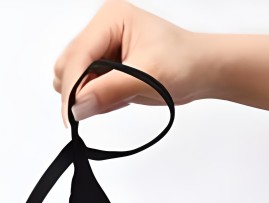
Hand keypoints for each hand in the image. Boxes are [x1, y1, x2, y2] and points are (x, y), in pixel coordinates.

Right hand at [52, 0, 211, 127]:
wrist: (201, 71)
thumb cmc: (184, 63)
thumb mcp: (148, 78)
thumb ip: (109, 91)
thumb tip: (77, 108)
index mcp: (111, 19)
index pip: (78, 55)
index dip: (72, 87)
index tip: (72, 116)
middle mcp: (102, 30)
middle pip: (67, 65)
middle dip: (77, 91)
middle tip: (99, 108)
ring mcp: (102, 48)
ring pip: (72, 78)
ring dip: (86, 96)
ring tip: (118, 98)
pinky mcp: (105, 67)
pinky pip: (85, 88)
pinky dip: (96, 100)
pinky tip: (120, 98)